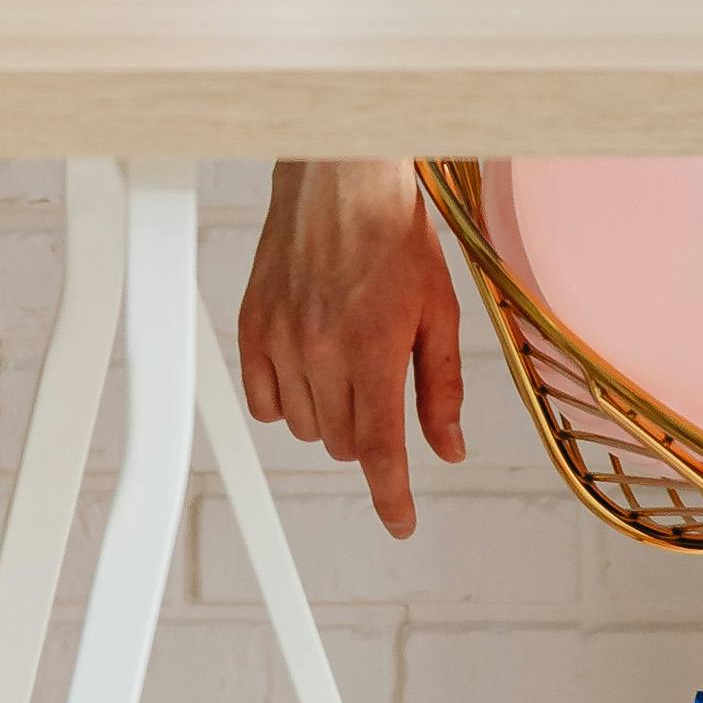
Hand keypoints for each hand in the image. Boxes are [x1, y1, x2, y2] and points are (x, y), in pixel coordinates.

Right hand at [236, 158, 463, 535]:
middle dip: (368, 432)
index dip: (391, 497)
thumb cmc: (396, 238)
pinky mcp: (252, 327)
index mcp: (373, 348)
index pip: (378, 449)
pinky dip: (288, 400)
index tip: (399, 522)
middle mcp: (321, 350)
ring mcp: (281, 339)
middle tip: (381, 383)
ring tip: (348, 361)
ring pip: (307, 428)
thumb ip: (441, 389)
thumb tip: (449, 448)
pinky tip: (309, 367)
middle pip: (343, 443)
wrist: (340, 179)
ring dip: (331, 415)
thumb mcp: (438, 312)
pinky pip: (266, 402)